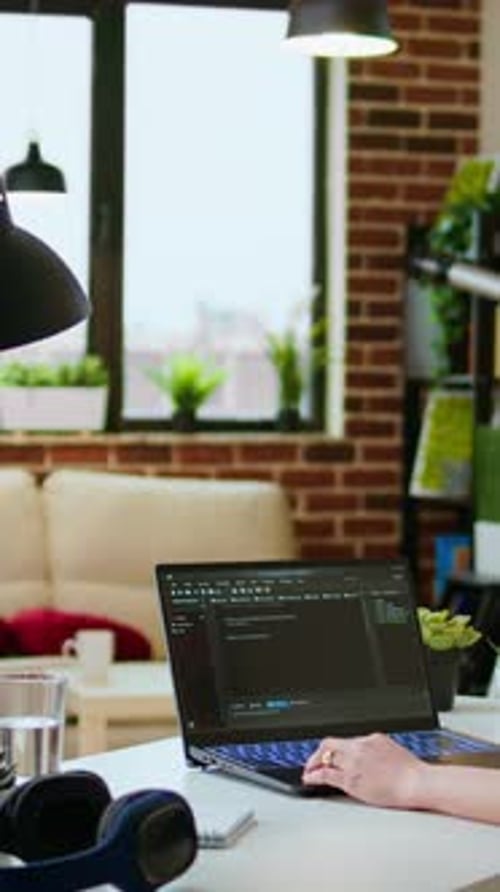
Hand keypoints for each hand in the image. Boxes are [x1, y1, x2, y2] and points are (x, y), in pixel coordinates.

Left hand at [302, 733, 426, 808]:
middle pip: (330, 744)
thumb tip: (370, 757)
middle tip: (312, 762)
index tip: (329, 755)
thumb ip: (377, 751)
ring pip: (326, 757)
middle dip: (318, 753)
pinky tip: (310, 779)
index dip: (334, 749)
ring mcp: (354, 762)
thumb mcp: (392, 750)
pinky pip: (327, 775)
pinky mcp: (351, 779)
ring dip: (313, 764)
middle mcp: (359, 747)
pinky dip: (314, 776)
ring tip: (308, 771)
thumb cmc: (412, 772)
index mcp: (371, 738)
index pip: (345, 741)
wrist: (417, 782)